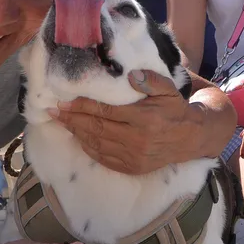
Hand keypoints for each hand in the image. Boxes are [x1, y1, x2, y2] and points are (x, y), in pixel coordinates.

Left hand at [49, 70, 206, 174]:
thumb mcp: (169, 90)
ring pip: (97, 144)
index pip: (105, 112)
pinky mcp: (132, 167)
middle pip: (96, 128)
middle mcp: (137, 139)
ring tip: (62, 122)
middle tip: (54, 111)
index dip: (82, 106)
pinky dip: (88, 148)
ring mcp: (133, 156)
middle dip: (72, 119)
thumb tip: (130, 75)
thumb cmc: (175, 110)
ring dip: (76, 132)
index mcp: (144, 118)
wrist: (190, 139)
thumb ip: (151, 81)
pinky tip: (78, 137)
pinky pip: (104, 158)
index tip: (64, 100)